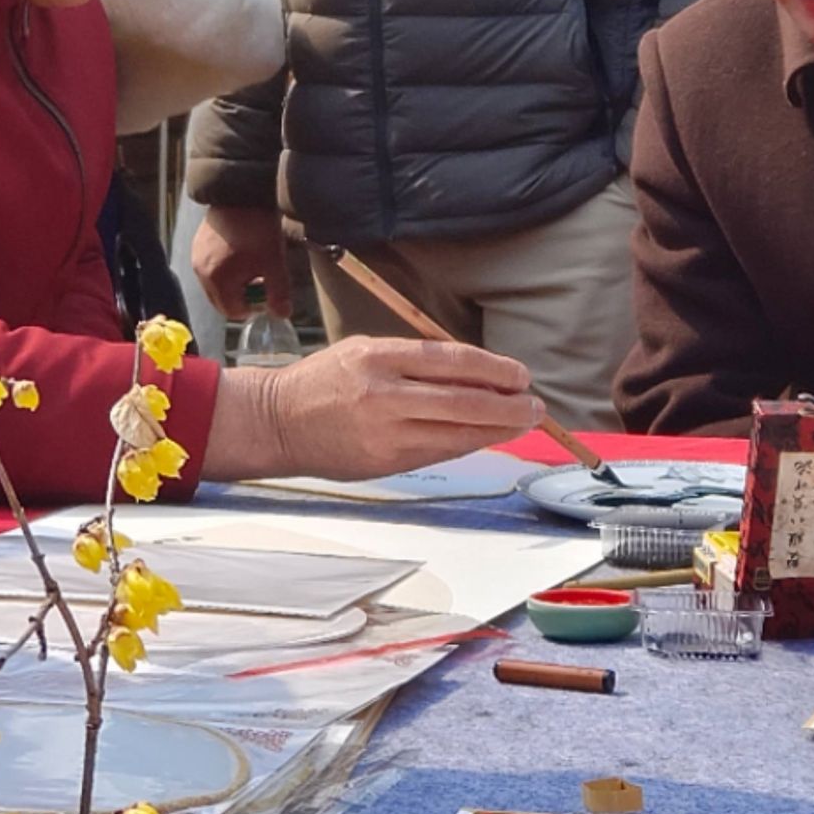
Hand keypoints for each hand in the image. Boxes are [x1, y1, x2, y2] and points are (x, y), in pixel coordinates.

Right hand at [191, 204, 289, 318]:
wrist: (242, 192)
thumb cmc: (258, 229)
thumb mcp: (274, 262)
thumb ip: (279, 293)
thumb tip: (283, 315)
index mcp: (217, 281)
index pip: (233, 312)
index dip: (254, 307)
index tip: (268, 292)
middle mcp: (200, 272)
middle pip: (222, 300)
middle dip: (242, 297)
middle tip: (262, 279)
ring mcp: (196, 257)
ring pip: (216, 285)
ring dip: (233, 283)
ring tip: (253, 264)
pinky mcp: (197, 244)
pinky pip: (210, 268)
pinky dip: (224, 269)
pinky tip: (241, 253)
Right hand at [205, 336, 542, 480]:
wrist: (278, 422)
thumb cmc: (325, 380)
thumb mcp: (365, 349)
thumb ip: (415, 360)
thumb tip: (475, 372)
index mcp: (378, 357)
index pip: (450, 361)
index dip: (492, 369)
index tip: (520, 375)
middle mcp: (382, 395)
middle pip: (460, 401)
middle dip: (506, 406)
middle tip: (535, 405)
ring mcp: (383, 433)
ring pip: (454, 433)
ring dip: (496, 429)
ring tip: (522, 422)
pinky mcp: (383, 463)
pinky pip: (438, 452)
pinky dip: (467, 444)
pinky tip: (487, 437)